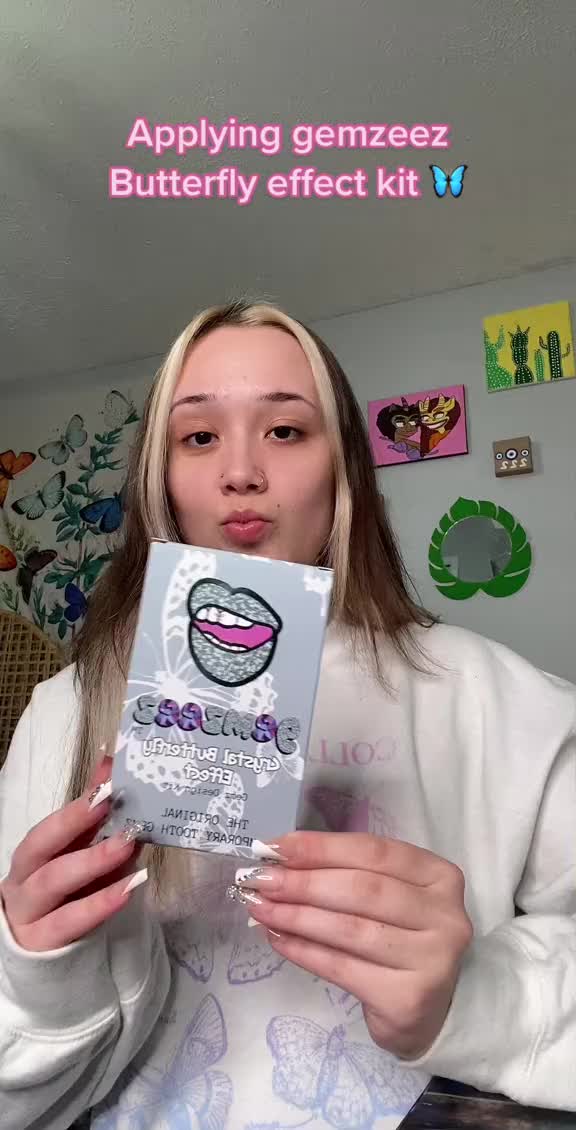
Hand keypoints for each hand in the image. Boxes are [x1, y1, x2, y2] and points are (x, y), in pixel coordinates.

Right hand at [1, 756, 144, 951]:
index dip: (77, 804)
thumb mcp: (78, 859)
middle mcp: (23, 880)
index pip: (51, 825)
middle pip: (40, 847)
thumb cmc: (66, 899)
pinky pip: (69, 922)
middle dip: (73, 821)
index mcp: (32, 856)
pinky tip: (128, 889)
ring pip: (52, 882)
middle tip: (110, 802)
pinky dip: (99, 903)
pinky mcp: (42, 943)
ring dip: (91, 859)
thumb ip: (94, 819)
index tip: (107, 781)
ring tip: (127, 843)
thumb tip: (111, 766)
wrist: (47, 962)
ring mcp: (29, 913)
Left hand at [234, 832, 473, 1059]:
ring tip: (261, 908)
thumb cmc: (401, 940)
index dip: (321, 847)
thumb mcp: (389, 897)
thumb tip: (280, 861)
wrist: (430, 1011)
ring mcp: (431, 959)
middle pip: (362, 889)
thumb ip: (347, 875)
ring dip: (296, 916)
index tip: (276, 847)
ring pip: (349, 929)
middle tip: (260, 880)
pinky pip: (342, 967)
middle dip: (303, 882)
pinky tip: (277, 939)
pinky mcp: (407, 998)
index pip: (374, 851)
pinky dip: (303, 951)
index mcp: (440, 876)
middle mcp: (445, 915)